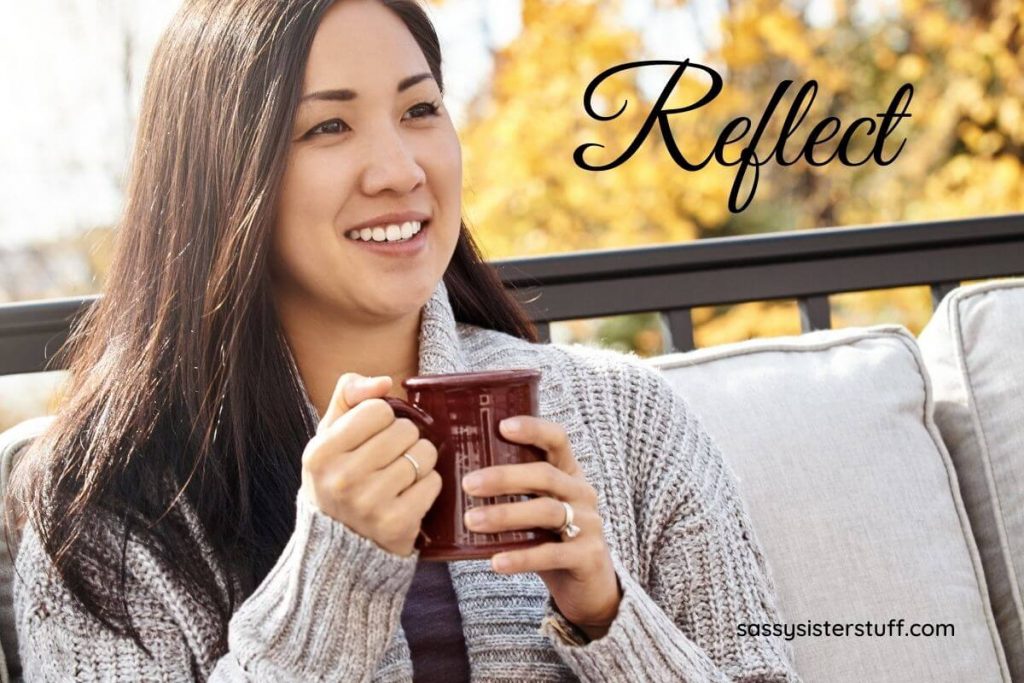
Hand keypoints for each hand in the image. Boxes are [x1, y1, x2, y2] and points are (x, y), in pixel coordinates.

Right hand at [299, 373, 441, 555]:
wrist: (340, 545)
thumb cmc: (338, 478)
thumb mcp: (329, 436)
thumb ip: (348, 395)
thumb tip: (384, 381)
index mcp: (320, 453)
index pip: (377, 409)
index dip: (382, 419)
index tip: (371, 436)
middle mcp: (341, 479)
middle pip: (405, 430)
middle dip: (404, 439)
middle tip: (389, 457)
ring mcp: (370, 504)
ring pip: (424, 454)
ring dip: (419, 461)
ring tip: (399, 475)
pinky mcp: (397, 523)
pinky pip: (434, 482)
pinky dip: (427, 485)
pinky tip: (408, 495)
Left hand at [461, 416, 621, 639]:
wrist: (589, 584)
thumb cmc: (552, 538)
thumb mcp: (537, 506)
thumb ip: (513, 491)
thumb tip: (456, 479)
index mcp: (568, 473)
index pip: (557, 439)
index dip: (533, 428)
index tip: (502, 426)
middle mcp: (582, 492)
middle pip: (545, 475)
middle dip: (505, 477)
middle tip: (468, 484)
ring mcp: (589, 524)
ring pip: (547, 512)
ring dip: (506, 515)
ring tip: (471, 521)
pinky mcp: (587, 556)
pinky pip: (551, 553)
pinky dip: (521, 558)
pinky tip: (495, 562)